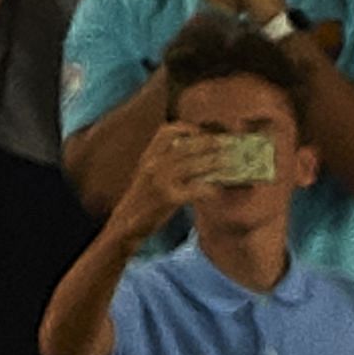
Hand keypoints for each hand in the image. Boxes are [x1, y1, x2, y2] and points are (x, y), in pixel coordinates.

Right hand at [108, 122, 224, 243]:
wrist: (124, 226)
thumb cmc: (144, 199)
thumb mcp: (148, 173)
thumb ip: (166, 160)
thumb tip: (200, 150)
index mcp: (148, 157)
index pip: (166, 131)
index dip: (187, 128)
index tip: (202, 132)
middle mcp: (152, 165)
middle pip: (186, 146)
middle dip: (209, 143)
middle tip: (226, 143)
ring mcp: (159, 181)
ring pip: (193, 165)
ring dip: (214, 162)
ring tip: (229, 161)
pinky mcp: (167, 199)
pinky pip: (195, 189)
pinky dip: (208, 189)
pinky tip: (216, 190)